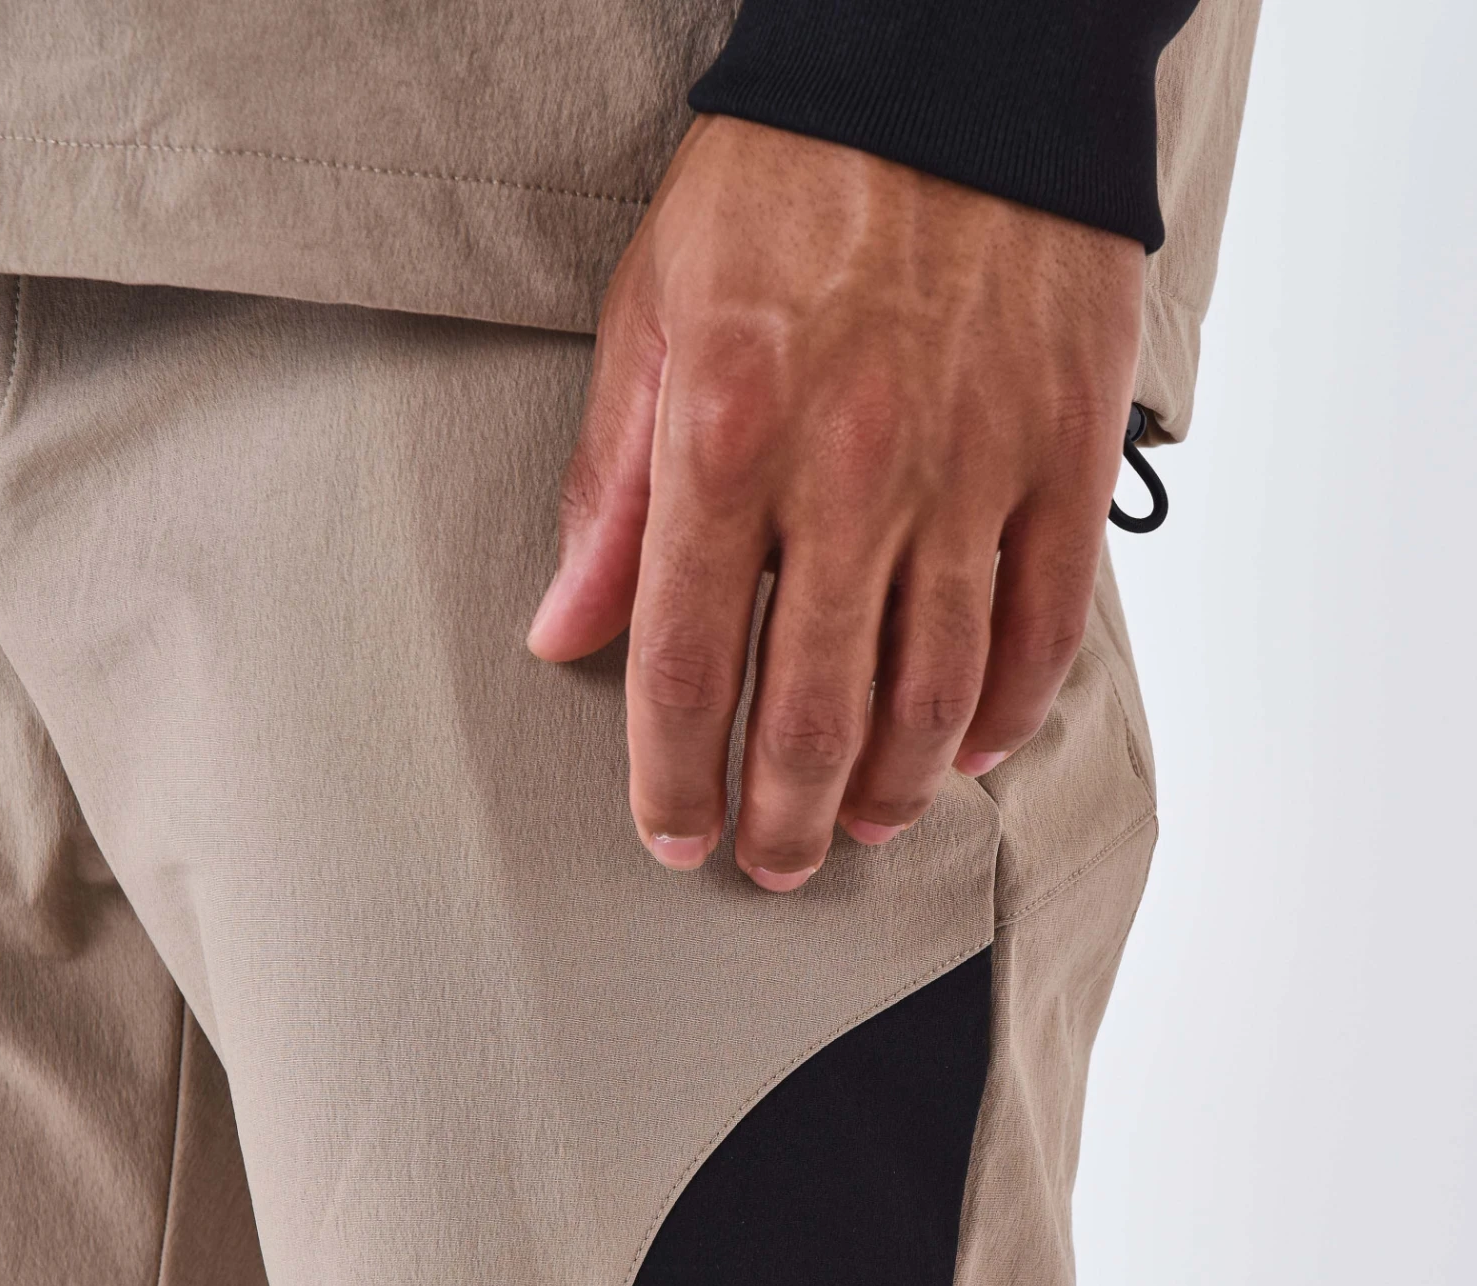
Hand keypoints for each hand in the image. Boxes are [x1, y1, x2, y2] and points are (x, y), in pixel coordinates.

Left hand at [528, 114, 1143, 891]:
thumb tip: (565, 631)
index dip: (676, 778)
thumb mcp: (654, 313)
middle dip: (786, 816)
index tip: (674, 838)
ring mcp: (973, 470)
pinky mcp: (1062, 455)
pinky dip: (1006, 712)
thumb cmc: (787, 184)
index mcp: (731, 438)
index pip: (690, 663)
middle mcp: (853, 471)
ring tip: (863, 827)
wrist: (955, 65)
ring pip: (936, 691)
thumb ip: (610, 490)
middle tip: (771, 863)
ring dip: (894, 789)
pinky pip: (1043, 625)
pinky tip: (969, 752)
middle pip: (817, 710)